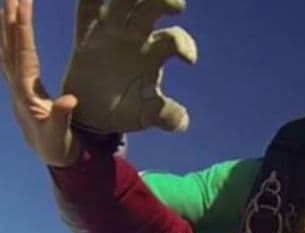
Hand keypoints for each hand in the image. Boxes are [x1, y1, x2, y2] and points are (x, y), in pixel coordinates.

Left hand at [1, 0, 80, 165]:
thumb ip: (62, 116)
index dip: (23, 28)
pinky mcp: (20, 85)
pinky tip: (10, 27)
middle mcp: (16, 84)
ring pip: (6, 47)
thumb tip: (70, 100)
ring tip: (10, 2)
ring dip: (7, 23)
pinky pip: (10, 54)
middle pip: (10, 43)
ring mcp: (16, 84)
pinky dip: (9, 37)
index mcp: (25, 91)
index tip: (23, 5)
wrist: (49, 156)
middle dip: (11, 17)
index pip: (23, 52)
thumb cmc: (56, 145)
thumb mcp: (60, 134)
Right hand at [62, 0, 196, 133]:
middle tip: (177, 4)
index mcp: (154, 54)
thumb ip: (165, 116)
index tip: (189, 61)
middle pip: (151, 8)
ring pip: (121, 1)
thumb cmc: (126, 110)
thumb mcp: (146, 116)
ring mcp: (110, 31)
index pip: (173, 39)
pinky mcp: (86, 32)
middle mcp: (135, 36)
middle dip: (162, 0)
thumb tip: (182, 120)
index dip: (183, 44)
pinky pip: (87, 7)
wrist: (94, 113)